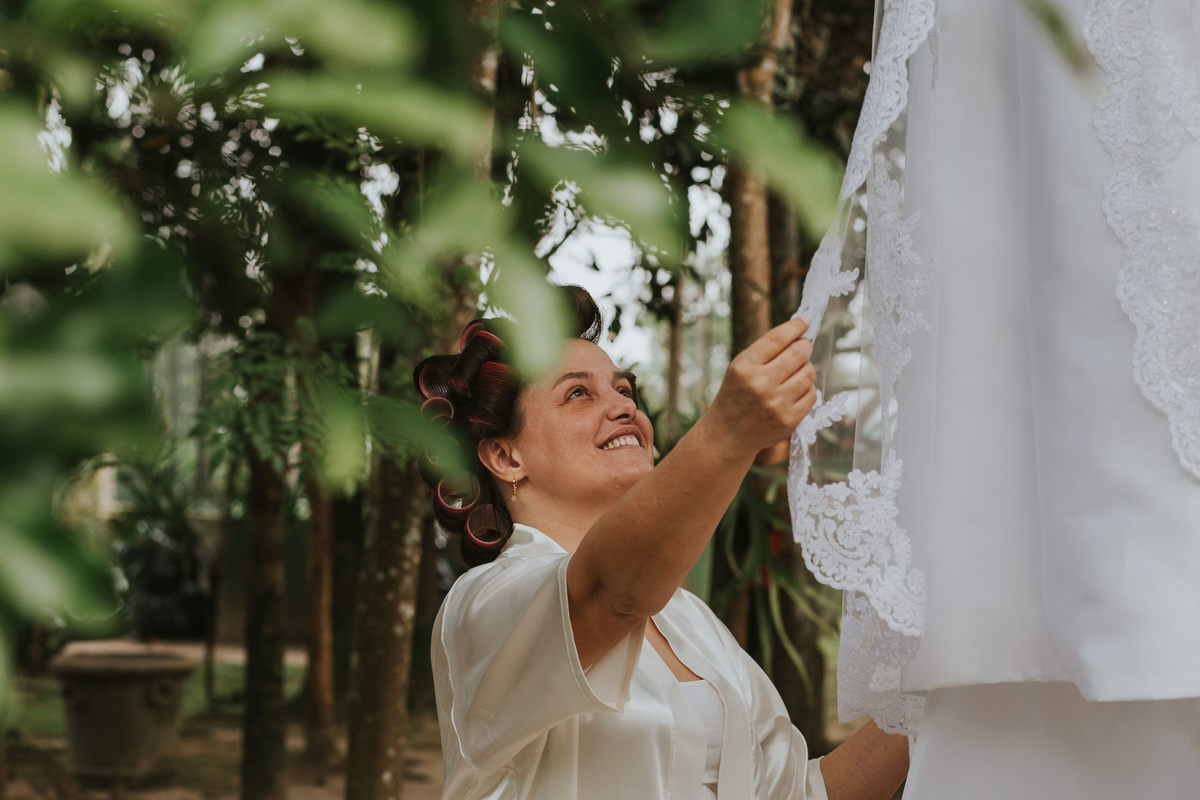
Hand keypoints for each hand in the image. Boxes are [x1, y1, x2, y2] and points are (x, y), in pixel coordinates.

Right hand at [702, 317, 816, 458]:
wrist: (728, 434)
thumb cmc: (736, 395)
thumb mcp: (739, 368)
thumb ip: (765, 350)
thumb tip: (799, 331)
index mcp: (744, 367)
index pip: (778, 339)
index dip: (795, 326)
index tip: (804, 321)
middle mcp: (760, 384)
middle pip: (798, 353)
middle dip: (805, 346)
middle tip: (804, 346)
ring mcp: (776, 404)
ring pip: (809, 373)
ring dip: (807, 368)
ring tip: (796, 371)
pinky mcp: (788, 420)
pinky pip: (811, 394)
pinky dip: (807, 389)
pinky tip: (795, 390)